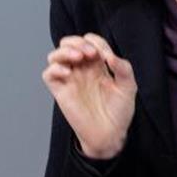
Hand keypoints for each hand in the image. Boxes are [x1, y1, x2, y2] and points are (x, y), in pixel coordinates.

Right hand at [41, 33, 136, 158]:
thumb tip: (109, 55)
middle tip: (90, 54)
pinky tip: (68, 73)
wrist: (111, 134)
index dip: (96, 42)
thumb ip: (123, 68)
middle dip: (78, 42)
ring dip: (65, 51)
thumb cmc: (119, 112)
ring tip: (79, 58)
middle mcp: (81, 70)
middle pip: (69, 44)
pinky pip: (48, 74)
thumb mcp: (128, 86)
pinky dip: (55, 68)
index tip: (106, 55)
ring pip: (55, 55)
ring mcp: (70, 80)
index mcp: (97, 66)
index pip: (90, 42)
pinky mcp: (61, 92)